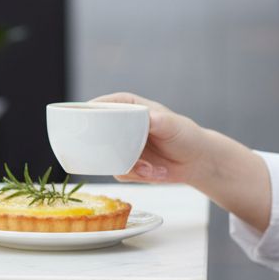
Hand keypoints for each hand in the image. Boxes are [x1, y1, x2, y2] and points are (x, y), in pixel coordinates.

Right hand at [89, 92, 204, 184]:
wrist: (195, 162)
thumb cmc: (186, 136)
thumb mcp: (173, 125)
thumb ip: (159, 121)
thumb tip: (149, 119)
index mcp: (130, 106)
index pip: (103, 104)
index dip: (90, 111)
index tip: (83, 120)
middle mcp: (122, 126)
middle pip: (96, 132)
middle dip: (103, 146)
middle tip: (121, 153)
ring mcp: (122, 146)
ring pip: (107, 157)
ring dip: (129, 165)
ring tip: (151, 168)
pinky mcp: (126, 165)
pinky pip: (119, 172)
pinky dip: (137, 175)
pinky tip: (154, 171)